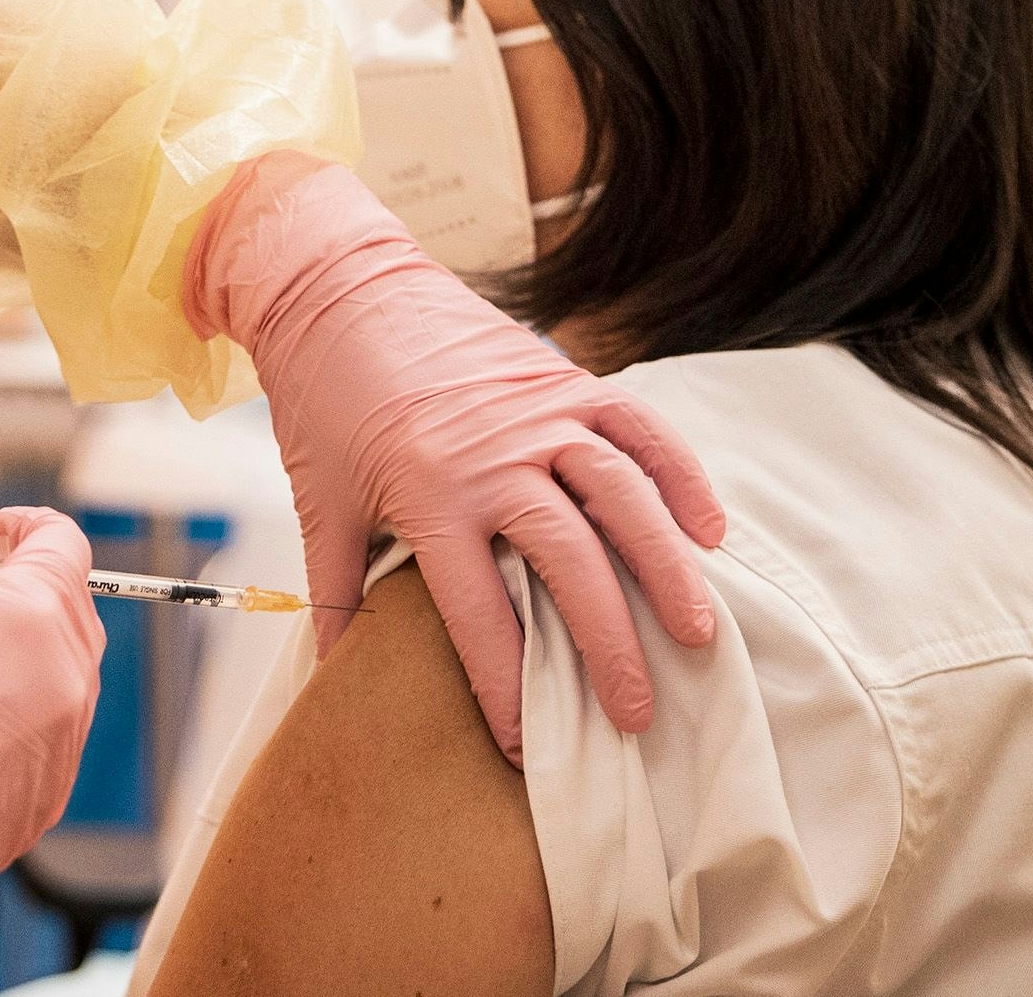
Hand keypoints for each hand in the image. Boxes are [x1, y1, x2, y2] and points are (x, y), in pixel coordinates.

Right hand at [0, 502, 104, 908]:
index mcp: (33, 614)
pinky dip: (18, 726)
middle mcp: (65, 677)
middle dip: (23, 593)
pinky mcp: (46, 800)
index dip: (29, 528)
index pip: (64, 545)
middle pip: (71, 611)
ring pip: (63, 682)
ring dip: (24, 661)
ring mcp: (63, 745)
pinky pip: (49, 745)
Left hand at [188, 154, 723, 765]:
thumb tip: (333, 685)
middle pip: (569, 561)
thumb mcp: (321, 501)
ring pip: (622, 497)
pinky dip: (681, 477)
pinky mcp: (566, 376)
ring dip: (666, 568)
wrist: (336, 286)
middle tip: (637, 714)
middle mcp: (495, 454)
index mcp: (428, 492)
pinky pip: (639, 430)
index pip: (479, 610)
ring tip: (699, 635)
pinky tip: (710, 533)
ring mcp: (540, 411)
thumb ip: (336, 596)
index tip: (529, 746)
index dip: (506, 685)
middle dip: (608, 646)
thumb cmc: (325, 400)